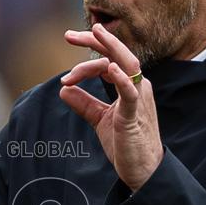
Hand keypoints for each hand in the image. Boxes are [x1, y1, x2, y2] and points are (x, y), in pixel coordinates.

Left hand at [59, 23, 163, 191]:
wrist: (142, 170)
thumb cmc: (125, 143)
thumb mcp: (100, 119)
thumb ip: (84, 103)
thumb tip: (64, 90)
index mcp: (129, 86)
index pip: (109, 60)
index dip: (87, 55)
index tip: (67, 55)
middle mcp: (138, 87)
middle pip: (118, 54)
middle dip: (96, 40)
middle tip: (69, 35)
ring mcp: (138, 99)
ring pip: (128, 64)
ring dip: (110, 48)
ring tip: (95, 33)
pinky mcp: (134, 115)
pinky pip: (130, 92)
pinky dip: (121, 79)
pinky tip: (109, 68)